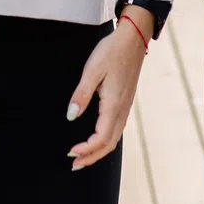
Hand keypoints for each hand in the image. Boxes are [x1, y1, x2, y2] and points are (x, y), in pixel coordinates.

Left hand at [65, 9, 152, 171]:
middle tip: (74, 165)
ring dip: (99, 151)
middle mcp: (122, 110)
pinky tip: (96, 140)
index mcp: (113, 104)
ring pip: (114, 138)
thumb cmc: (111, 52)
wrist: (132, 39)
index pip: (101, 138)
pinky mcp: (125, 103)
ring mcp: (125, 107)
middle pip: (109, 144)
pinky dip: (105, 140)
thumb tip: (71, 117)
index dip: (86, 150)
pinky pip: (117, 129)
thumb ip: (81, 95)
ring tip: (83, 158)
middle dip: (92, 157)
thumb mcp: (92, 70)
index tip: (70, 153)